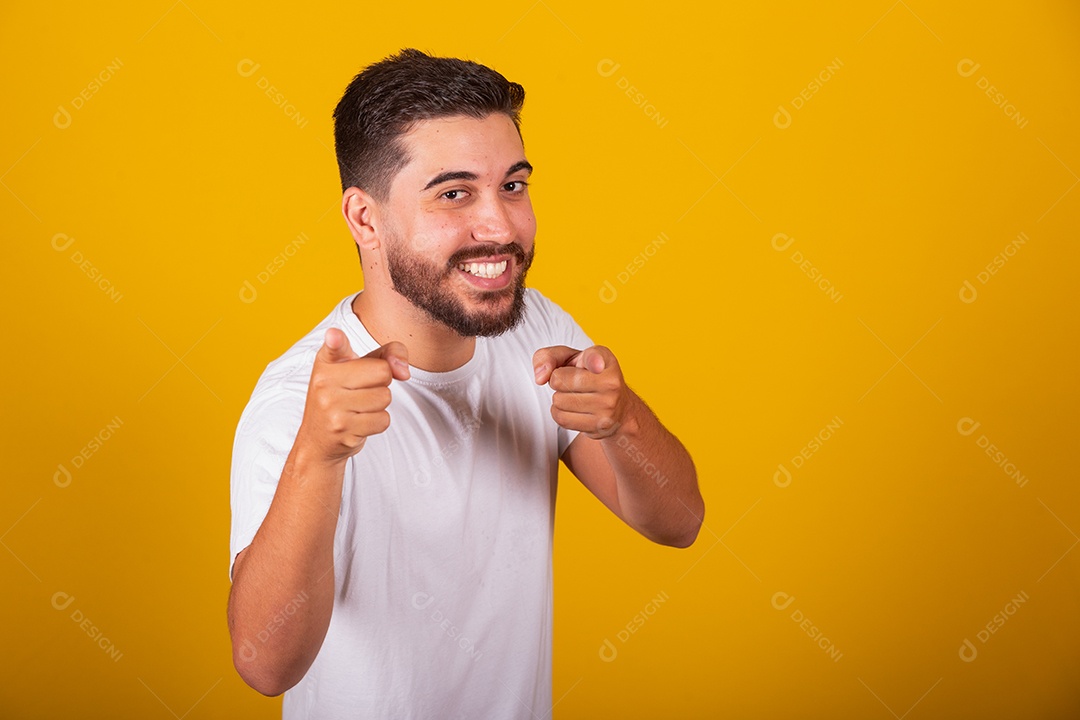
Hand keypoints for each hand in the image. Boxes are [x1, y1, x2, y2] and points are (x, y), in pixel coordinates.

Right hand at [296, 328, 409, 464]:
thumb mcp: (356, 368)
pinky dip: (377, 422)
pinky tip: (359, 421)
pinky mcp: (343, 429)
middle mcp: (324, 383)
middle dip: (381, 382)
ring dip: (380, 404)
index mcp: (326, 363)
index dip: (336, 341)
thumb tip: (404, 371)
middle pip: (383, 372)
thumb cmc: (341, 396)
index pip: (336, 347)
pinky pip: (383, 420)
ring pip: (385, 397)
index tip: (334, 336)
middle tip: (361, 390)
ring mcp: (332, 407)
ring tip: (359, 406)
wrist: (317, 439)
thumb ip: (386, 355)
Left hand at [533, 345, 628, 439]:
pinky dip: (559, 413)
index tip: (595, 365)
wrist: (619, 407)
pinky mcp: (600, 425)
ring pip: (559, 401)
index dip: (593, 360)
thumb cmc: (588, 376)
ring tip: (574, 395)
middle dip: (557, 381)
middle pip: (560, 380)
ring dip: (558, 399)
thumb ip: (547, 357)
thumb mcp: (570, 358)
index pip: (595, 359)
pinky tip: (572, 408)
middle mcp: (611, 382)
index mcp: (605, 359)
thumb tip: (540, 377)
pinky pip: (562, 419)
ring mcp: (608, 406)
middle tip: (572, 382)